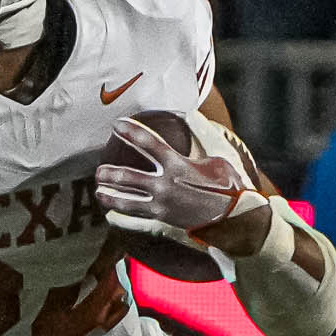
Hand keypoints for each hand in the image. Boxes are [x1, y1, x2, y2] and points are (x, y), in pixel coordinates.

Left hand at [96, 115, 259, 254]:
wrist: (236, 219)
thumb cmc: (229, 185)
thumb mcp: (217, 157)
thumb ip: (201, 136)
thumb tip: (190, 114)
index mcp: (178, 166)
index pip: (149, 144)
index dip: (131, 131)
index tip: (117, 124)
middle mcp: (166, 186)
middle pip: (128, 178)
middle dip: (110, 173)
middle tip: (99, 170)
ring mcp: (162, 206)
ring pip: (127, 201)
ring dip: (110, 195)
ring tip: (99, 190)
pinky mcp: (163, 221)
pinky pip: (136, 219)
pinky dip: (121, 216)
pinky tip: (110, 214)